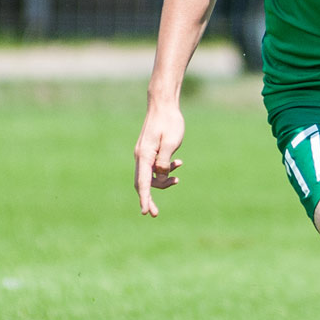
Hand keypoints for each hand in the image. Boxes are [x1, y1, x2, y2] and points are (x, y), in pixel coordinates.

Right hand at [133, 101, 184, 217]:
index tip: (146, 212)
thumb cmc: (169, 122)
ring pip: (150, 176)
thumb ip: (164, 161)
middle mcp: (141, 156)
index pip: (143, 182)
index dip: (144, 198)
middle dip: (148, 198)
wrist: (164, 105)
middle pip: (142, 183)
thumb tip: (161, 177)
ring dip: (162, 181)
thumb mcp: (171, 143)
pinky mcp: (150, 151)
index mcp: (144, 155)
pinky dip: (164, 170)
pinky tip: (178, 164)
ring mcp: (144, 154)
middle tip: (154, 213)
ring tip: (178, 178)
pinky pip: (155, 167)